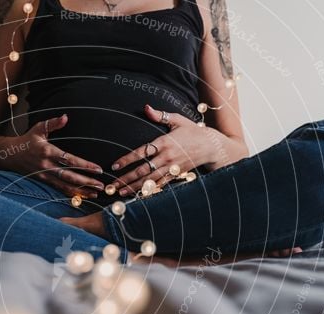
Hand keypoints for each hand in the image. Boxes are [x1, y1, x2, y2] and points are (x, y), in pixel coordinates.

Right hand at [0, 114, 104, 198]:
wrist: (9, 155)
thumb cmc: (27, 140)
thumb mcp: (38, 128)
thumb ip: (52, 123)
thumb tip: (66, 117)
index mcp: (48, 151)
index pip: (70, 160)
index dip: (85, 165)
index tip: (98, 169)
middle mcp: (47, 165)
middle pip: (70, 176)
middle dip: (87, 182)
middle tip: (101, 186)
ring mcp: (45, 175)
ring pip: (66, 186)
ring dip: (82, 191)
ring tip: (95, 194)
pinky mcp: (44, 181)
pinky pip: (59, 189)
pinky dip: (71, 194)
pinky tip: (82, 196)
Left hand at [107, 104, 225, 195]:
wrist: (210, 146)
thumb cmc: (192, 131)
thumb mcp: (178, 120)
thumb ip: (160, 115)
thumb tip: (146, 108)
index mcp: (164, 142)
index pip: (141, 152)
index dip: (127, 159)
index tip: (114, 166)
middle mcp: (166, 157)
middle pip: (142, 170)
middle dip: (126, 178)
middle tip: (112, 185)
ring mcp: (171, 168)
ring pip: (149, 180)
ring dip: (134, 187)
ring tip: (121, 192)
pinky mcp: (175, 175)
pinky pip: (160, 185)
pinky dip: (148, 191)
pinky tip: (137, 195)